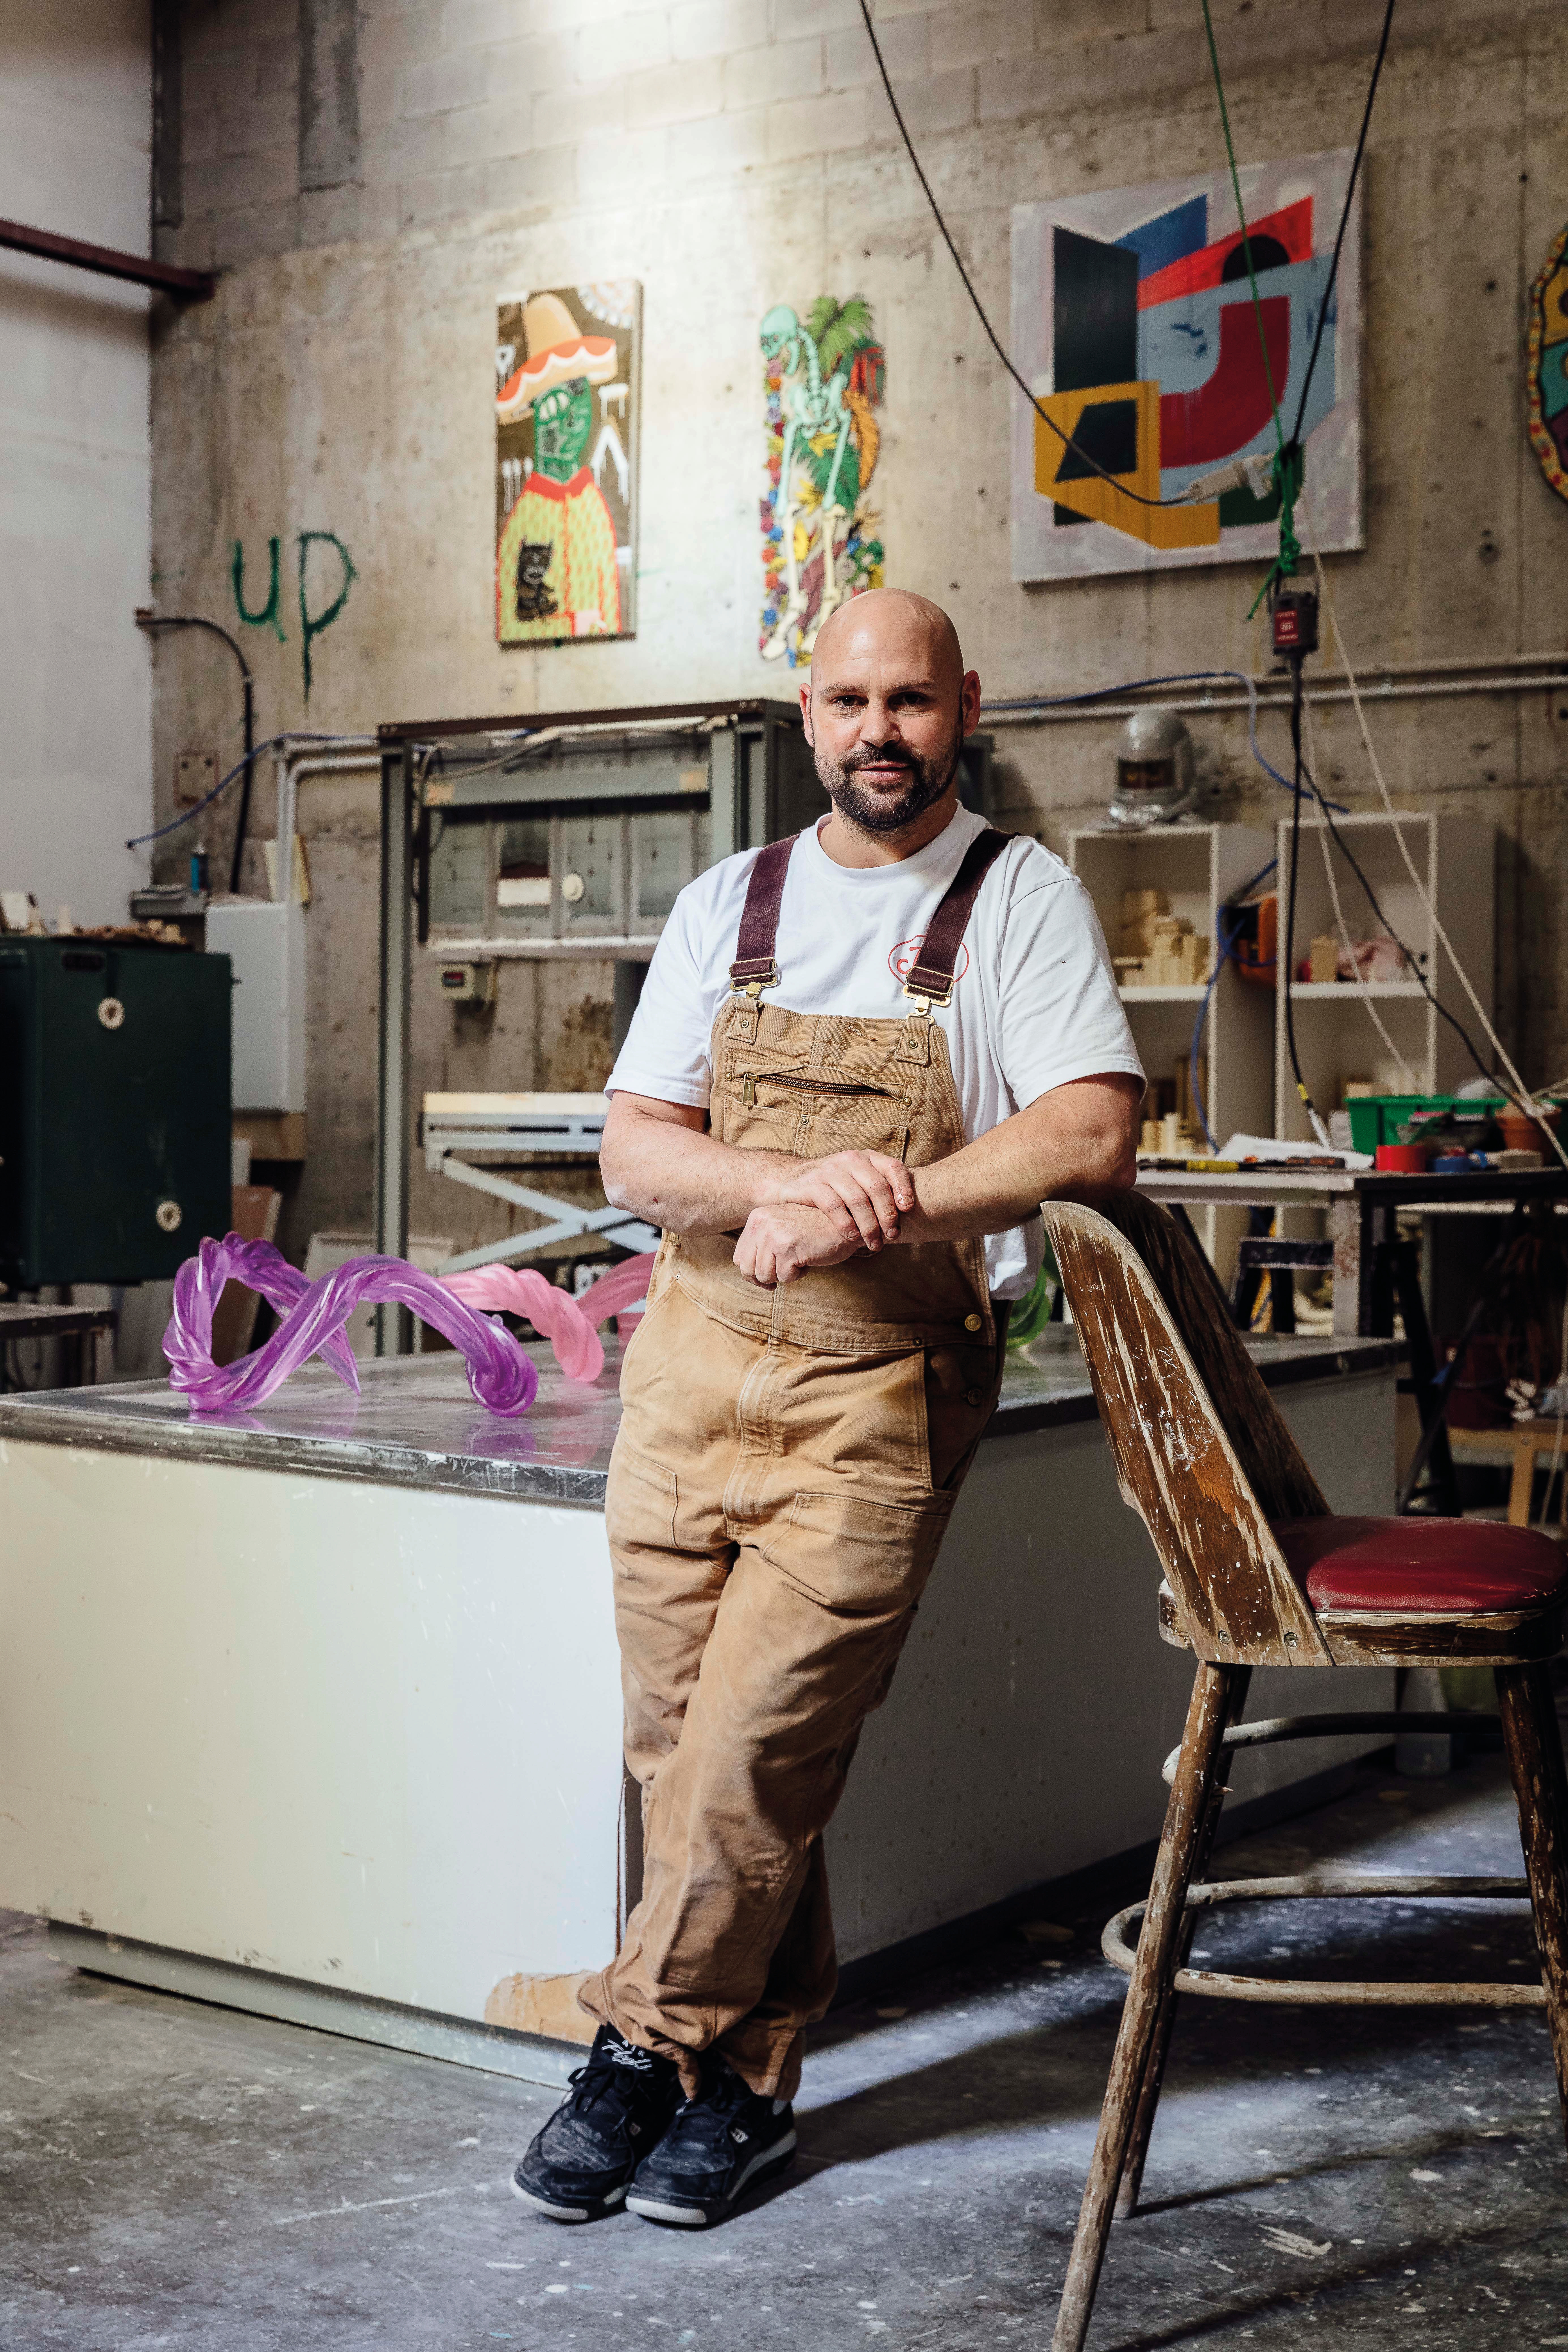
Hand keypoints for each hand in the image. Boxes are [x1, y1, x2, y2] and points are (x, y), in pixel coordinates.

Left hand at [733, 1203, 861, 1287]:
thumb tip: (746, 1273)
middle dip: (765, 1279)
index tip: (769, 1276)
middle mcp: (761, 1223)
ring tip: (799, 1260)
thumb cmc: (815, 1230)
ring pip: (765, 1276)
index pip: (739, 1258)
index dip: (753, 1273)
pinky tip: (809, 1259)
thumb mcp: (782, 1228)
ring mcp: (773, 1235)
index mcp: (756, 1217)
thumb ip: (762, 1243)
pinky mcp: (788, 1248)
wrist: (846, 1222)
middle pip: (748, 1270)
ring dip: (784, 1275)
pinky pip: (785, 1277)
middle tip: (785, 1273)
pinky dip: (798, 1275)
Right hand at [765, 1149, 914, 1252]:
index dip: (904, 1187)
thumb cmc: (835, 1188)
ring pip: (857, 1199)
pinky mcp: (813, 1184)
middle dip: (887, 1215)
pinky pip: (834, 1206)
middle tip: (892, 1236)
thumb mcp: (859, 1182)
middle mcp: (850, 1160)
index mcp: (867, 1158)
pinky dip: (846, 1225)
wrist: (794, 1182)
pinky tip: (852, 1238)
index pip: (893, 1167)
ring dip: (869, 1225)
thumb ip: (880, 1190)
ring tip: (874, 1244)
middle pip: (877, 1187)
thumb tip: (910, 1212)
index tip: (908, 1209)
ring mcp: (830, 1170)